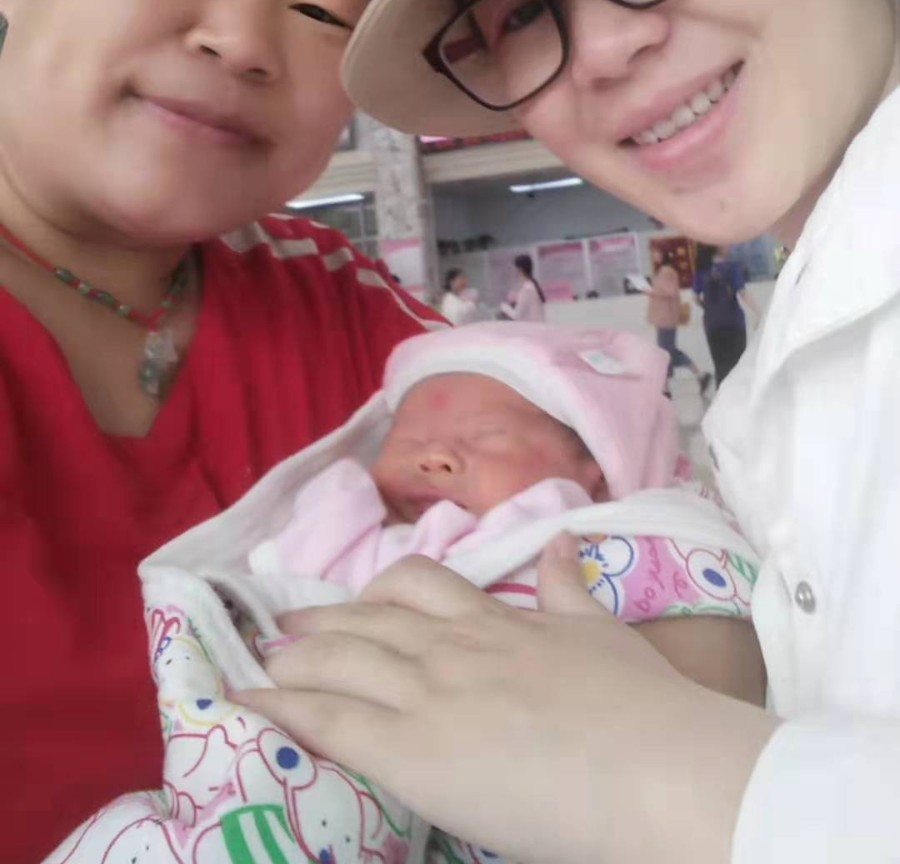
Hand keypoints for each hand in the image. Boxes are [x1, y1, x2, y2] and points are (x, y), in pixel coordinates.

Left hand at [240, 545, 774, 863]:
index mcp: (500, 623)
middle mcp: (455, 647)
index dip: (378, 593)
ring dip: (295, 662)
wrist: (656, 766)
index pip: (422, 587)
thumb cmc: (644, 709)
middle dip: (323, 625)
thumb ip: (569, 587)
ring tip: (262, 663)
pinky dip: (285, 710)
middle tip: (284, 629)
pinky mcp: (414, 752)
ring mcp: (430, 695)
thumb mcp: (604, 631)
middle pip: (370, 621)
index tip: (354, 600)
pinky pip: (333, 723)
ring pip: (342, 663)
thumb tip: (562, 540)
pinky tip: (251, 705)